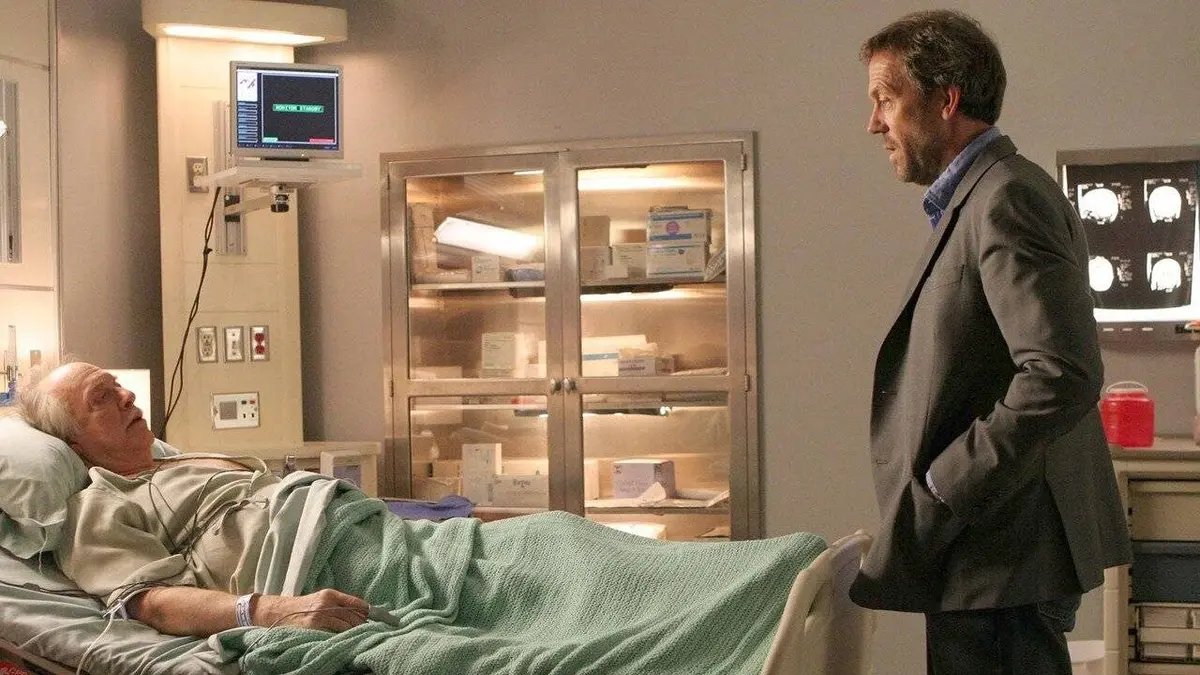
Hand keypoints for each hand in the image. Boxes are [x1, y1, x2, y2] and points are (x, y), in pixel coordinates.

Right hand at [253, 589, 369, 631]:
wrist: (278, 611)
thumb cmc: (302, 607)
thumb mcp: (321, 600)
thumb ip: (339, 604)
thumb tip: (362, 613)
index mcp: (330, 594)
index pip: (356, 603)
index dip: (370, 612)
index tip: (381, 618)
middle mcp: (327, 603)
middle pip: (354, 615)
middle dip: (364, 624)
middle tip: (373, 631)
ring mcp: (320, 615)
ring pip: (346, 625)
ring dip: (355, 631)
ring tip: (362, 636)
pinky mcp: (314, 626)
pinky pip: (334, 633)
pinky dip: (342, 637)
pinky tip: (347, 640)